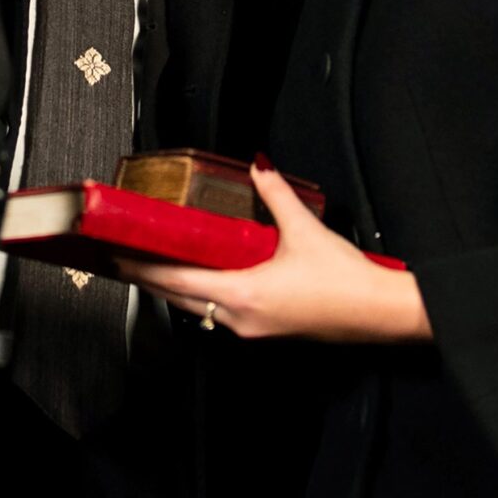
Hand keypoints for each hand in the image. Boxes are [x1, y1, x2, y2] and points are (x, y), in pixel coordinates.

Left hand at [119, 159, 430, 342]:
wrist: (381, 314)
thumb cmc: (347, 283)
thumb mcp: (306, 231)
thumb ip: (276, 195)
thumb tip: (259, 167)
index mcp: (244, 295)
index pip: (176, 281)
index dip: (142, 267)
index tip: (116, 255)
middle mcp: (241, 318)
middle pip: (179, 299)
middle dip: (149, 278)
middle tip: (123, 257)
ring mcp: (253, 329)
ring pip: (199, 308)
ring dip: (176, 288)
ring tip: (156, 265)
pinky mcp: (267, 330)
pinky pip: (220, 312)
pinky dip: (203, 294)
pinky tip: (205, 278)